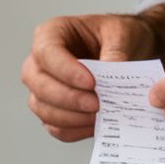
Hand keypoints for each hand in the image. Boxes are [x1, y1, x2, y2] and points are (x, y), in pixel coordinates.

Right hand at [21, 14, 159, 140]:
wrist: (127, 50)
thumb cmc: (118, 35)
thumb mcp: (123, 33)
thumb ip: (116, 52)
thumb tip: (110, 78)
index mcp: (51, 33)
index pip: (47, 52)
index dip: (65, 70)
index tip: (91, 83)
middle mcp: (39, 61)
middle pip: (37, 83)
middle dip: (67, 98)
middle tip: (97, 104)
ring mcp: (42, 87)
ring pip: (41, 107)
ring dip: (70, 117)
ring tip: (99, 115)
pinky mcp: (52, 109)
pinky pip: (53, 126)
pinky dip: (73, 130)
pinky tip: (95, 124)